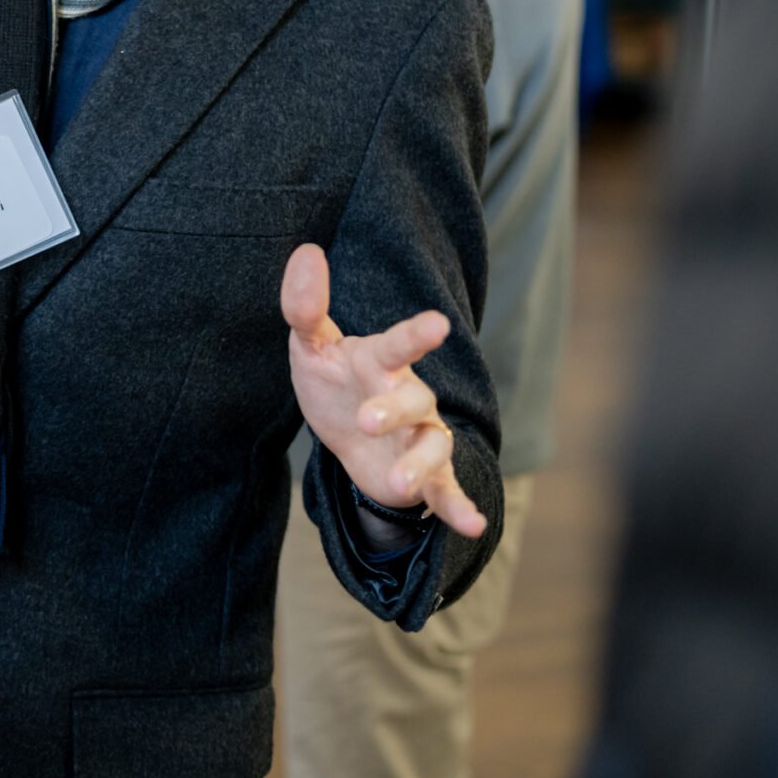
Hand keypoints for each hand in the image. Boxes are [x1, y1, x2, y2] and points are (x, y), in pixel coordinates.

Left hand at [281, 241, 487, 538]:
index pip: (398, 344)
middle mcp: (409, 396)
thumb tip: (306, 252)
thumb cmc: (334, 380)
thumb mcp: (310, 346)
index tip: (436, 325)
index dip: (417, 334)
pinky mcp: (425, 477)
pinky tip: (473, 525)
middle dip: (393, 410)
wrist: (346, 435)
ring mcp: (420, 437)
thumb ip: (305, 307)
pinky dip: (460, 508)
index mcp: (381, 362)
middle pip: (414, 400)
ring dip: (418, 464)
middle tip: (364, 420)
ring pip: (432, 447)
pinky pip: (446, 491)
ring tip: (398, 483)